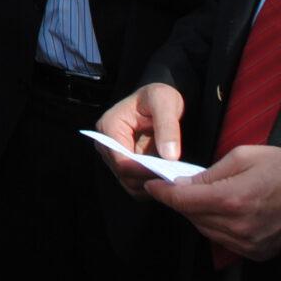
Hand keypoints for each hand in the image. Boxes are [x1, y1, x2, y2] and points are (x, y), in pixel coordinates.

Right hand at [95, 83, 185, 197]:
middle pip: (123, 175)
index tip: (167, 173)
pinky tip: (166, 176)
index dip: (142, 170)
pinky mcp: (124, 163)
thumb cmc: (159, 96)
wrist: (158, 100)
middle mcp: (106, 143)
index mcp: (109, 126)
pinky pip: (135, 183)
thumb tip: (170, 156)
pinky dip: (150, 184)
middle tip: (175, 177)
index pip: (121, 160)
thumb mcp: (166, 102)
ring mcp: (113, 155)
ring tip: (172, 176)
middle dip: (148, 178)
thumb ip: (168, 127)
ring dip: (150, 183)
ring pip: (129, 183)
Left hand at [148, 146, 280, 261]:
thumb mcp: (242, 157)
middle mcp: (236, 227)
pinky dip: (217, 227)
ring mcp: (247, 244)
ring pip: (205, 230)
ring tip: (203, 196)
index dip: (163, 192)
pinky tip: (223, 212)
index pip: (183, 200)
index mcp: (231, 199)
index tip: (153, 184)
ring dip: (198, 214)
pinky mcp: (256, 253)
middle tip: (178, 186)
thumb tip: (184, 183)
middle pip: (192, 216)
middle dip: (181, 201)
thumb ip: (209, 173)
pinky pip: (223, 241)